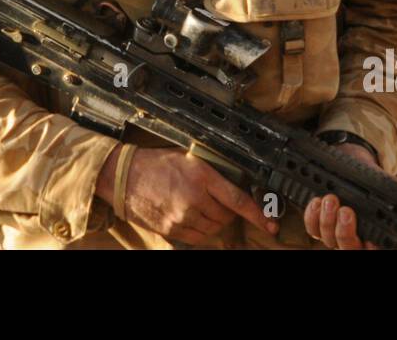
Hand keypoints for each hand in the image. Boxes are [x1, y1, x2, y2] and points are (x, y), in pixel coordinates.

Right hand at [97, 146, 278, 244]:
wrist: (125, 176)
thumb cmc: (156, 163)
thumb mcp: (189, 159)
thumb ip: (212, 175)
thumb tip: (237, 189)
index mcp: (201, 176)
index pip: (237, 199)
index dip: (257, 214)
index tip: (271, 224)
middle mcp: (193, 198)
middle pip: (226, 216)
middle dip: (227, 211)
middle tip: (214, 200)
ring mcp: (181, 216)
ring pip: (213, 228)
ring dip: (214, 221)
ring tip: (199, 206)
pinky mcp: (172, 229)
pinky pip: (198, 237)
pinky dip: (201, 230)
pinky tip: (191, 217)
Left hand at [302, 143, 396, 249]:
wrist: (361, 169)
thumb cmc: (383, 186)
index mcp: (377, 239)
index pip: (373, 251)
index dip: (371, 249)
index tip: (371, 240)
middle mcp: (356, 241)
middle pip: (348, 249)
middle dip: (345, 232)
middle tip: (347, 210)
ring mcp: (336, 233)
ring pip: (328, 239)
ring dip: (327, 220)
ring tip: (331, 199)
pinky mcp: (320, 222)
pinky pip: (312, 228)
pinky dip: (311, 216)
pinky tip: (317, 201)